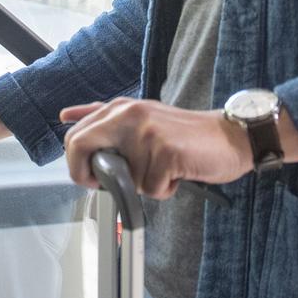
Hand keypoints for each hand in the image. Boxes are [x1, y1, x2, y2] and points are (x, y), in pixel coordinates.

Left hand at [58, 99, 250, 198]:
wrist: (230, 136)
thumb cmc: (186, 135)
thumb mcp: (141, 118)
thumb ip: (104, 118)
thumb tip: (66, 117)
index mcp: (121, 108)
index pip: (74, 135)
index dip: (75, 162)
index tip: (90, 175)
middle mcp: (129, 115)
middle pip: (80, 147)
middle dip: (89, 175)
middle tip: (113, 183)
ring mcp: (147, 132)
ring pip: (122, 178)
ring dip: (144, 184)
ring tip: (165, 169)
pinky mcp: (165, 151)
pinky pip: (150, 188)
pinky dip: (165, 190)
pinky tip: (179, 173)